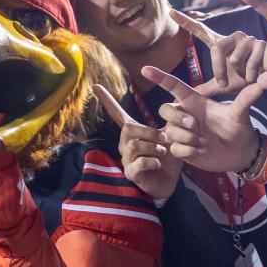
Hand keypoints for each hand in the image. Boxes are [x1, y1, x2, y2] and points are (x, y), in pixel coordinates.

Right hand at [93, 84, 180, 200]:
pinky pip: (139, 163)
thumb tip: (172, 108)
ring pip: (133, 145)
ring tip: (163, 152)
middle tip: (164, 139)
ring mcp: (126, 160)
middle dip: (148, 132)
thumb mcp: (170, 136)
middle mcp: (125, 144)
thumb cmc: (167, 159)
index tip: (95, 85)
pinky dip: (153, 162)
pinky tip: (158, 164)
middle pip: (128, 128)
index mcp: (133, 133)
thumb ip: (169, 123)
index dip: (107, 100)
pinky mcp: (131, 174)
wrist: (170, 181)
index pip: (117, 114)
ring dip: (153, 148)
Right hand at [138, 65, 266, 175]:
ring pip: (170, 131)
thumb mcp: (241, 114)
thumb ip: (246, 99)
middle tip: (194, 125)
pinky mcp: (182, 150)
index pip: (173, 87)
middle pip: (165, 109)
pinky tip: (201, 150)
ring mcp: (182, 133)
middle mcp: (186, 115)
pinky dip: (189, 150)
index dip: (159, 77)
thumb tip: (262, 83)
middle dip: (177, 118)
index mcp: (195, 101)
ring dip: (187, 137)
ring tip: (203, 141)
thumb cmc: (239, 129)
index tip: (145, 69)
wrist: (241, 154)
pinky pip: (175, 148)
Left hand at [171, 8, 266, 97]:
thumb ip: (207, 87)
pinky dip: (253, 75)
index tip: (170, 12)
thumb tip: (189, 95)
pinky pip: (251, 63)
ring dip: (240, 74)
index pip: (201, 31)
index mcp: (221, 44)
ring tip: (248, 74)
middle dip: (218, 70)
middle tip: (224, 82)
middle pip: (216, 49)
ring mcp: (248, 39)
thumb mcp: (224, 84)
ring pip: (234, 59)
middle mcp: (233, 37)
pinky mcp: (262, 43)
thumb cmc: (245, 80)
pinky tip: (260, 73)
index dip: (186, 22)